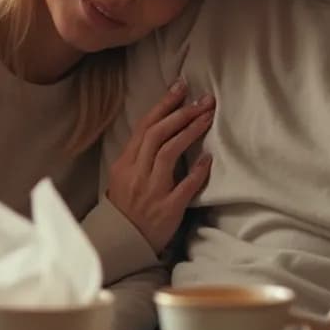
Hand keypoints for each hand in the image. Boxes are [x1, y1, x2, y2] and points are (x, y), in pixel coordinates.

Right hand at [105, 78, 214, 252]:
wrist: (121, 242)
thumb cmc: (125, 207)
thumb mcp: (123, 176)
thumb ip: (139, 156)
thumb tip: (161, 130)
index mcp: (125, 163)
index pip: (145, 126)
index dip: (164, 105)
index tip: (181, 87)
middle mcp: (137, 173)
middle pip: (158, 134)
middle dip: (182, 114)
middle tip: (203, 100)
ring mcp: (152, 190)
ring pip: (169, 153)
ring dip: (190, 132)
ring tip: (207, 118)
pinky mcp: (167, 209)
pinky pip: (184, 186)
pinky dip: (197, 171)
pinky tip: (208, 158)